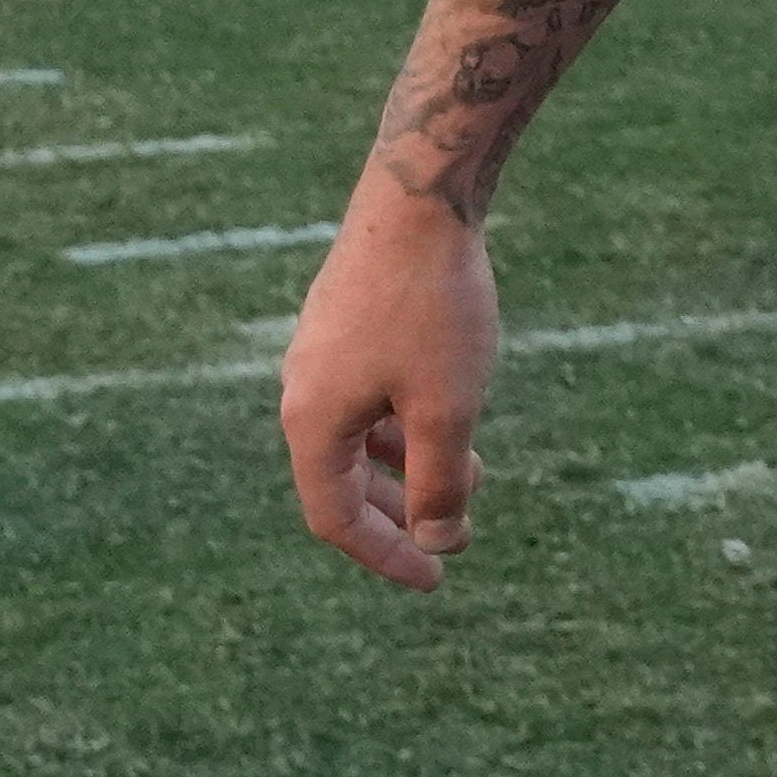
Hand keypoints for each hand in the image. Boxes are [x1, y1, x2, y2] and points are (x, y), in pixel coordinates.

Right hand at [279, 178, 502, 591]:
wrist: (421, 197)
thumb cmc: (434, 307)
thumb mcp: (449, 408)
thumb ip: (441, 481)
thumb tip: (440, 538)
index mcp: (312, 422)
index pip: (335, 518)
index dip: (386, 554)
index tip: (437, 579)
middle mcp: (302, 389)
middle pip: (341, 479)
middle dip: (400, 510)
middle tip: (456, 531)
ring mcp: (321, 350)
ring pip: (361, 433)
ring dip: (410, 461)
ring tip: (474, 469)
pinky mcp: (346, 317)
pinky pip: (369, 392)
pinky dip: (407, 416)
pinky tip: (452, 407)